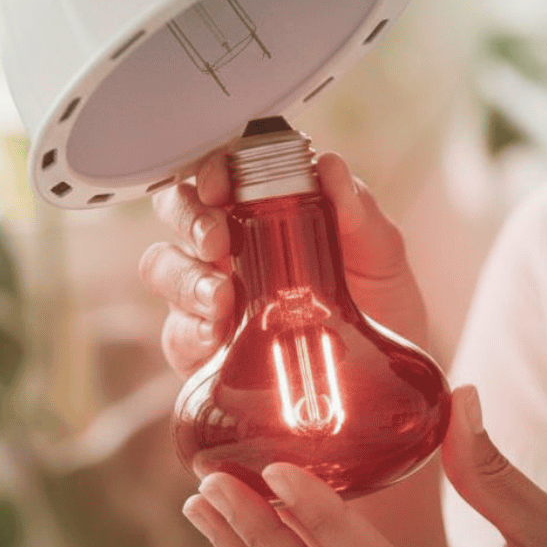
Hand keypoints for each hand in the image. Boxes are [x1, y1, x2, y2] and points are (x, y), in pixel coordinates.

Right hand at [139, 147, 429, 377]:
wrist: (384, 379)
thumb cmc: (379, 306)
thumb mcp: (380, 253)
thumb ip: (357, 210)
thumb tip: (330, 167)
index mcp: (264, 210)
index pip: (219, 174)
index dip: (209, 171)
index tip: (220, 185)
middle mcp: (228, 247)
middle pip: (177, 211)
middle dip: (189, 219)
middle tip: (218, 240)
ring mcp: (211, 297)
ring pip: (162, 266)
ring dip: (185, 275)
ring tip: (221, 296)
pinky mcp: (203, 349)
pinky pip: (176, 333)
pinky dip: (189, 329)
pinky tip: (216, 335)